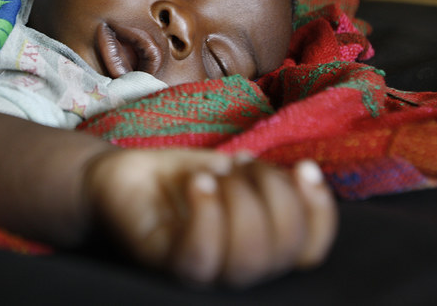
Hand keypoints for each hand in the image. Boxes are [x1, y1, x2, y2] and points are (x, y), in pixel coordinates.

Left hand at [84, 149, 335, 287]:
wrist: (116, 177)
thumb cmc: (176, 179)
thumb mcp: (231, 173)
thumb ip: (267, 183)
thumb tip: (305, 179)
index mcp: (258, 249)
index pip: (307, 251)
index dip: (320, 214)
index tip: (306, 169)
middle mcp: (233, 269)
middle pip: (282, 254)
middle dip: (275, 195)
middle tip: (244, 165)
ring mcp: (198, 272)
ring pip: (247, 260)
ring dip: (242, 201)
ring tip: (216, 171)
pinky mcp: (162, 264)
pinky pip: (198, 257)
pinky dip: (207, 213)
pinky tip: (199, 181)